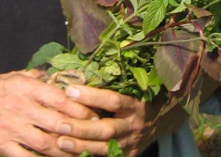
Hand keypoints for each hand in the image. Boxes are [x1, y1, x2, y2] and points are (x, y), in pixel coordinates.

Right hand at [0, 68, 100, 156]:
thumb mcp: (19, 76)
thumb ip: (41, 80)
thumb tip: (65, 80)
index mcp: (27, 88)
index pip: (60, 99)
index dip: (80, 110)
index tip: (94, 115)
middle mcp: (20, 107)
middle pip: (56, 123)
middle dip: (78, 132)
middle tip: (94, 137)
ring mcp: (10, 128)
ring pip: (44, 143)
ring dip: (65, 150)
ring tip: (80, 153)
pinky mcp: (1, 144)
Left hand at [54, 85, 188, 155]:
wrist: (161, 121)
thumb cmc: (139, 98)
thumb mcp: (131, 88)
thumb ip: (111, 83)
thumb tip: (79, 72)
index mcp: (135, 104)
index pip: (113, 100)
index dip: (92, 96)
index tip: (70, 90)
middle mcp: (134, 125)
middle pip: (107, 129)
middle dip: (82, 127)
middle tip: (60, 123)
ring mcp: (130, 143)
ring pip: (104, 147)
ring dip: (81, 145)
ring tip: (60, 141)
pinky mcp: (127, 156)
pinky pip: (106, 156)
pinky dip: (86, 154)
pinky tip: (69, 152)